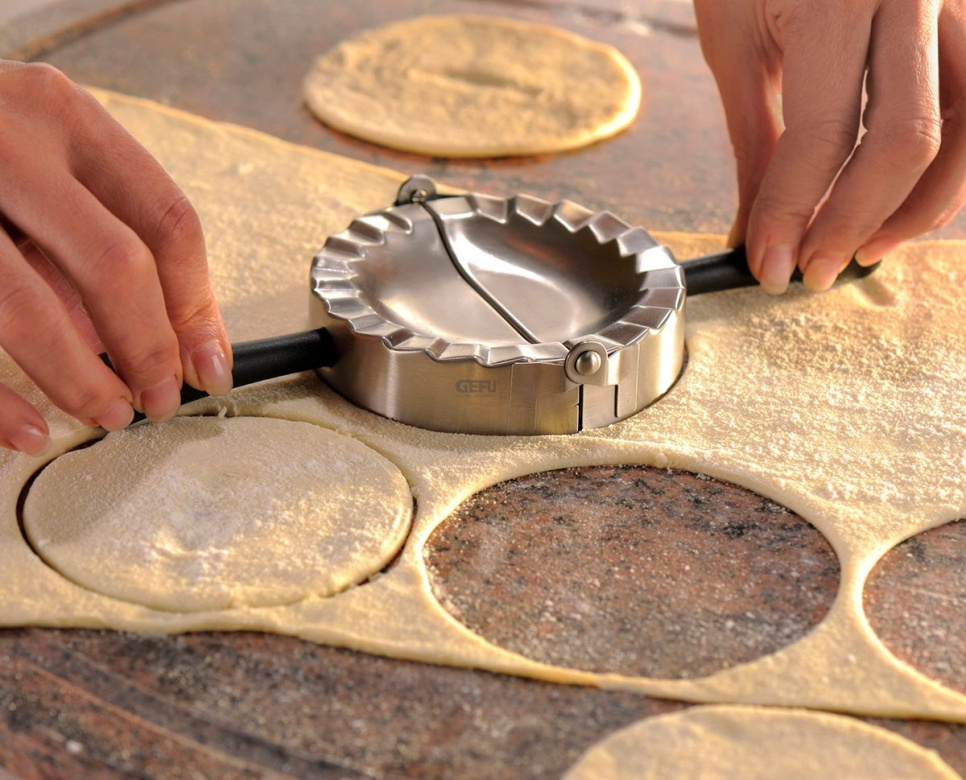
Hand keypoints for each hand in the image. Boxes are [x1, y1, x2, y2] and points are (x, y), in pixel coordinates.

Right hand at [0, 61, 231, 454]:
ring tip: (108, 414)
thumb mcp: (37, 165)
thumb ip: (93, 239)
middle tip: (160, 398)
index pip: (167, 220)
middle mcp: (5, 140)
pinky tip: (25, 426)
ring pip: (28, 306)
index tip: (209, 363)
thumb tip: (167, 339)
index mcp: (62, 115)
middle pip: (114, 264)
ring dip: (80, 379)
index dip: (197, 306)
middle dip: (149, 348)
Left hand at [694, 0, 965, 292]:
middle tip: (813, 270)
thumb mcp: (735, 39)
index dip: (795, 214)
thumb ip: (756, 139)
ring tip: (865, 245)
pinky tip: (907, 196)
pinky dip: (950, 161)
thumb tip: (759, 228)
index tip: (769, 265)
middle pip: (907, 139)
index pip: (823, 136)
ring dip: (922, 203)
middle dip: (855, 220)